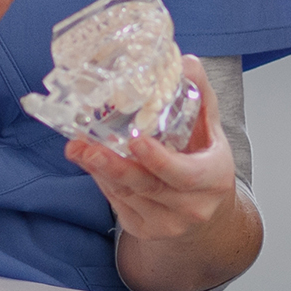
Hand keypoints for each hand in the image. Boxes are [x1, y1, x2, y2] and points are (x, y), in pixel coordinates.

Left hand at [66, 57, 260, 290]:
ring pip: (126, 195)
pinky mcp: (143, 229)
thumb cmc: (207, 162)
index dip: (159, 160)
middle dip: (114, 166)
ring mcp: (166, 223)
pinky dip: (102, 181)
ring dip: (99, 170)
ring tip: (78, 147)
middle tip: (88, 146)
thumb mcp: (211, 129)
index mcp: (213, 179)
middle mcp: (191, 207)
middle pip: (147, 186)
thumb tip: (185, 61)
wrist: (208, 212)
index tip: (135, 140)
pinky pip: (117, 203)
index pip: (184, 173)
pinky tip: (90, 161)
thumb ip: (199, 94)